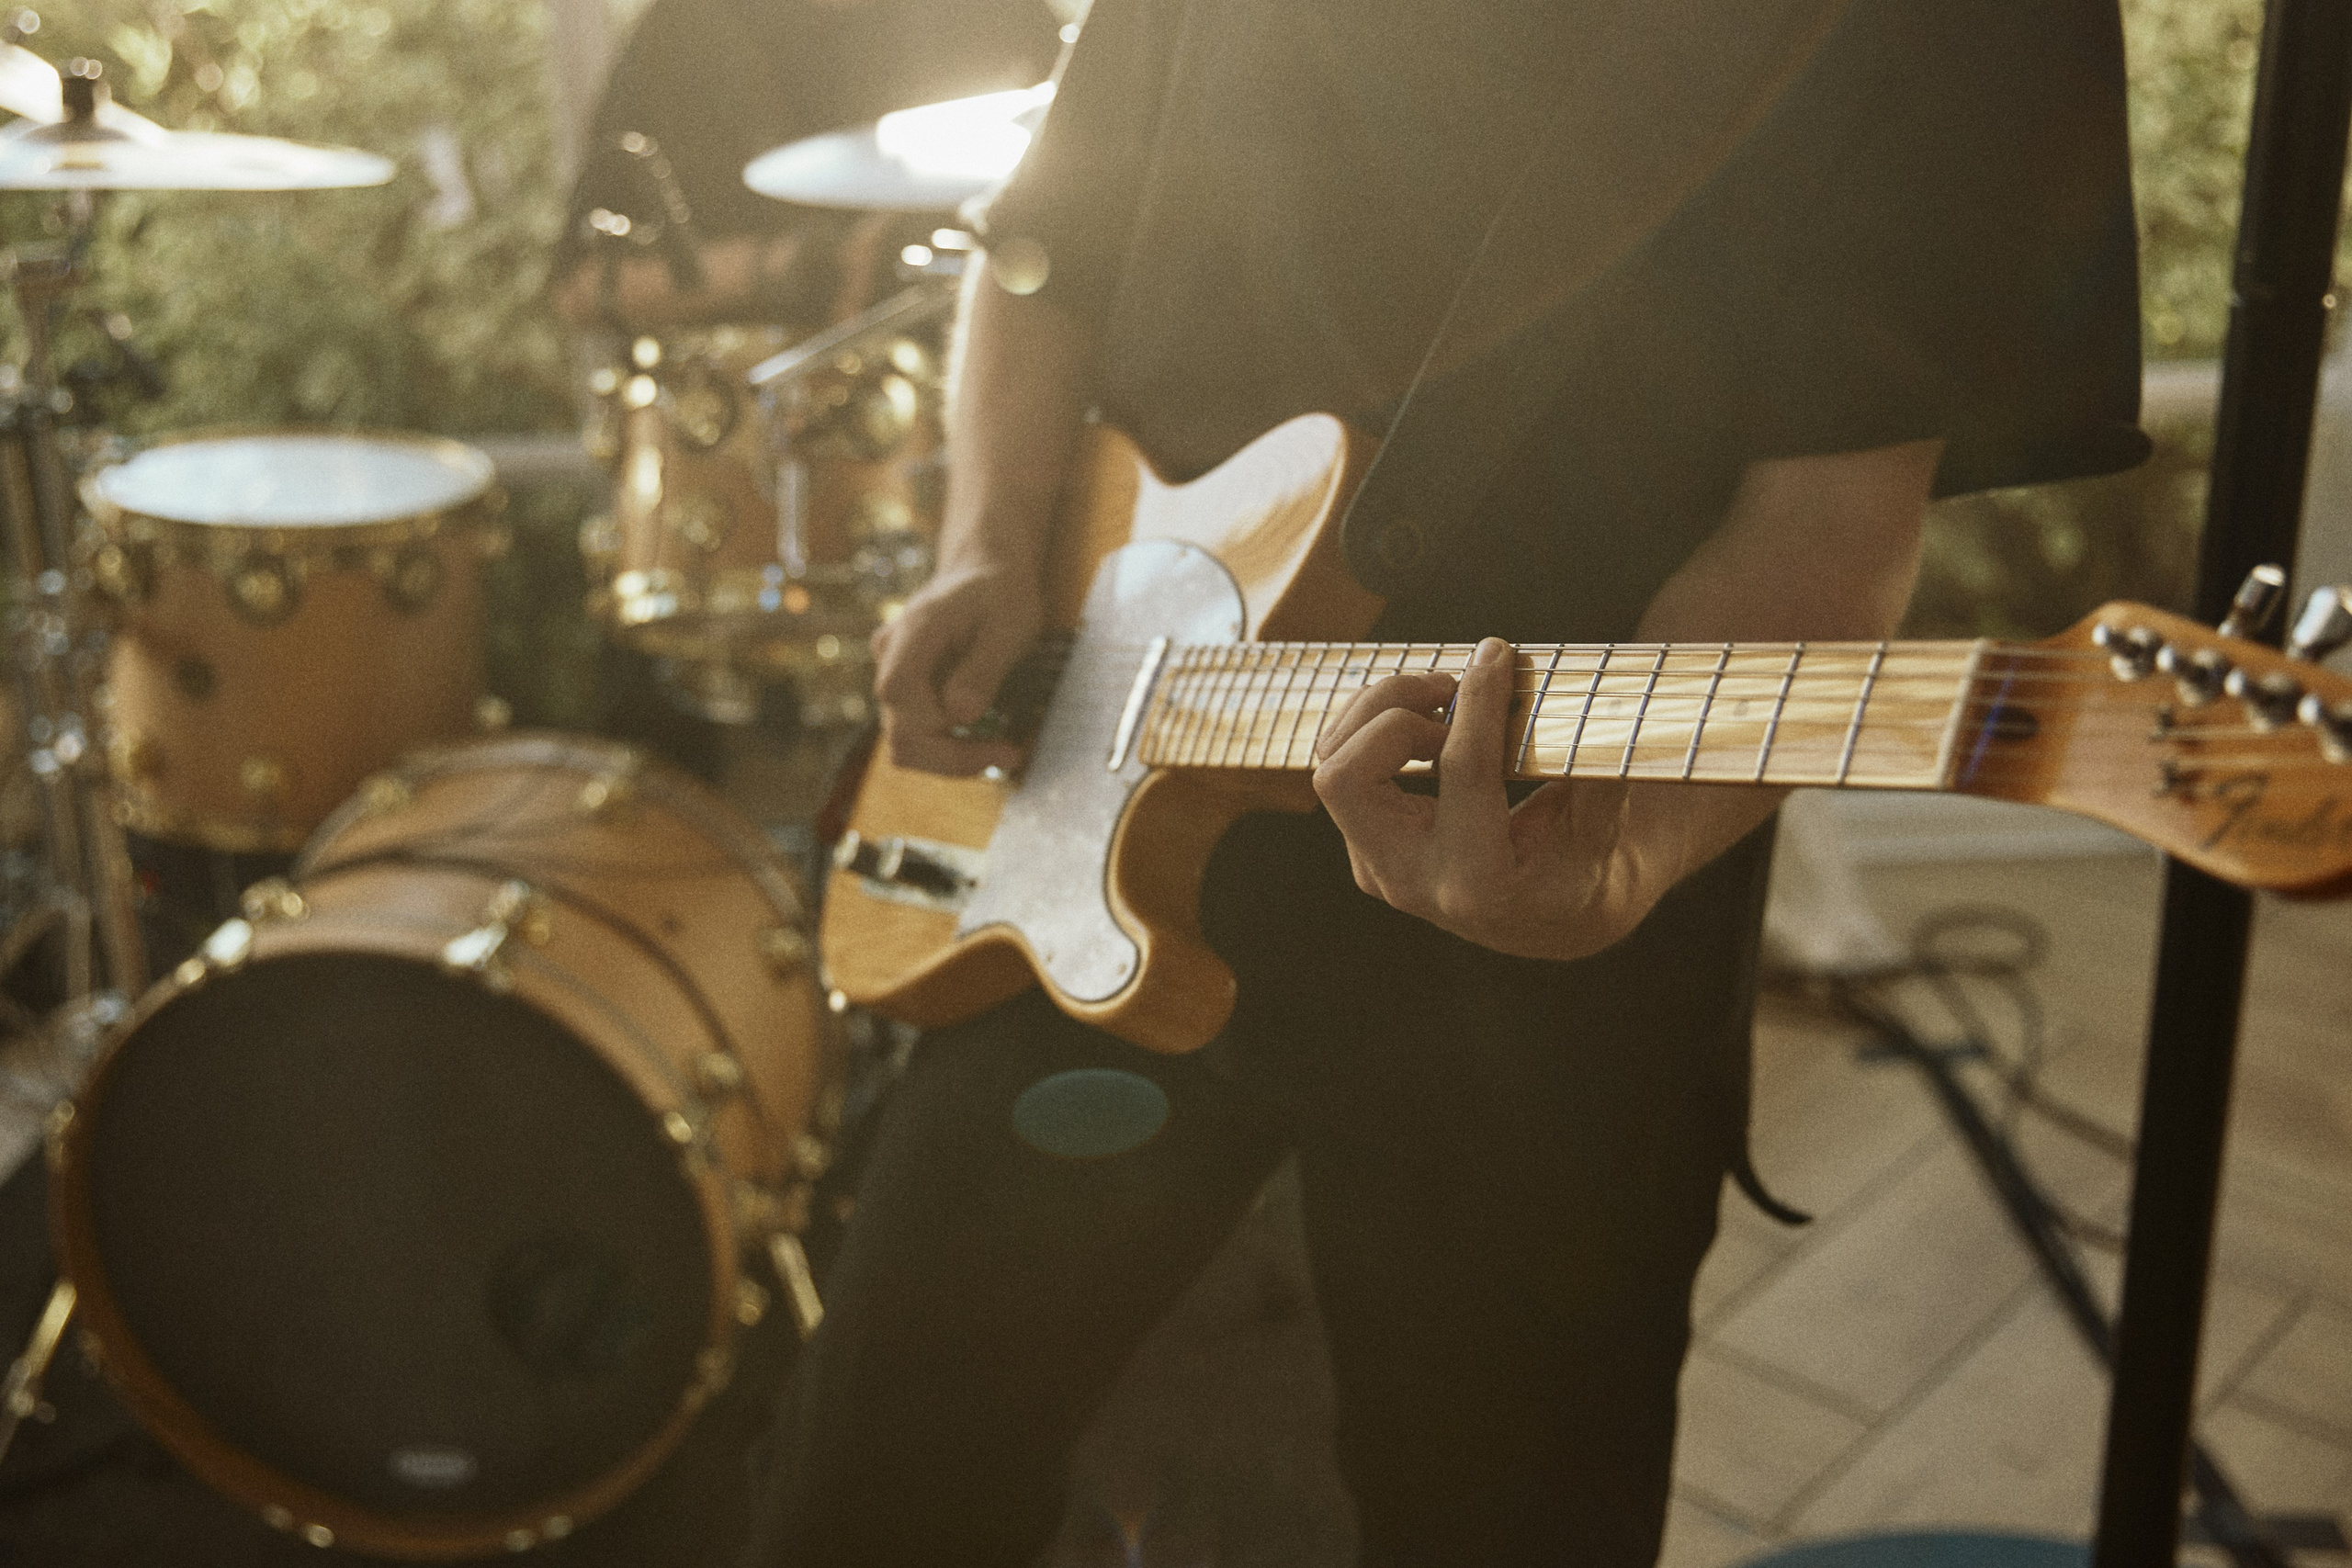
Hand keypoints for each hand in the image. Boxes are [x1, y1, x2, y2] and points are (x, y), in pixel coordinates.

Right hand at [870, 559, 1043, 775]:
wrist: (984, 572)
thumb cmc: (1002, 593)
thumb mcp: (1010, 625)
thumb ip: (983, 668)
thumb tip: (960, 716)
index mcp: (913, 631)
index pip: (899, 693)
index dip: (943, 727)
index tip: (1000, 740)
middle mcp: (890, 656)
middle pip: (898, 732)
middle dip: (954, 757)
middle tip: (1009, 756)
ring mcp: (892, 674)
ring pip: (903, 741)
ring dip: (951, 757)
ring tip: (1001, 750)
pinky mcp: (905, 690)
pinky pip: (915, 732)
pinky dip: (949, 746)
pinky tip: (986, 738)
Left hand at [1311, 637, 1657, 960]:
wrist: (1550, 923)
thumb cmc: (1585, 871)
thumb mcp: (1606, 827)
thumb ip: (1594, 768)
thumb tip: (1584, 695)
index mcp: (1479, 886)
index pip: (1463, 774)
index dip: (1480, 703)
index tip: (1497, 654)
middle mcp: (1411, 882)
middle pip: (1346, 777)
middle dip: (1393, 712)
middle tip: (1452, 690)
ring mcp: (1378, 865)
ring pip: (1332, 763)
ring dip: (1380, 711)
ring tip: (1443, 697)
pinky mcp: (1366, 844)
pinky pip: (1341, 766)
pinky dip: (1375, 725)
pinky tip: (1428, 717)